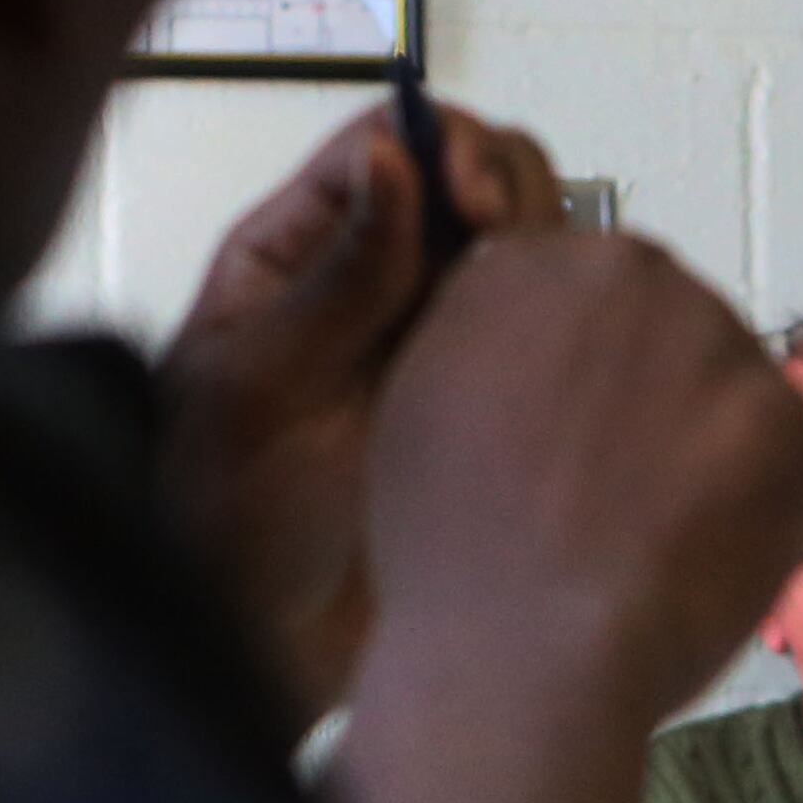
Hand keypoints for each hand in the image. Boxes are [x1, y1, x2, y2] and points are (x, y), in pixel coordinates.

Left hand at [156, 98, 562, 704]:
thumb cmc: (223, 524)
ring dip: (551, 259)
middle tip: (522, 256)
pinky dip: (573, 328)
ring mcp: (436, 341)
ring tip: (551, 314)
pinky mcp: (486, 404)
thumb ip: (333, 282)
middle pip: (472, 181)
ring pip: (522, 254)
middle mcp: (376, 281)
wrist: (257, 656)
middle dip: (513, 194)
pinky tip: (579, 363)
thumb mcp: (256, 392)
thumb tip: (392, 156)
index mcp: (298, 253)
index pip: (386, 146)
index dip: (447, 149)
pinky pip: (546, 339)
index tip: (479, 205)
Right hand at [332, 233, 802, 802]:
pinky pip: (797, 482)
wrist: (508, 686)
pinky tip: (695, 590)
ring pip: (742, 410)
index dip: (584, 391)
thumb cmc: (442, 591)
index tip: (566, 470)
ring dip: (715, 488)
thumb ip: (483, 360)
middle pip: (675, 335)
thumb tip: (526, 320)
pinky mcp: (785, 432)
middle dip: (656, 431)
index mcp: (515, 272)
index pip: (587, 282)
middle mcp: (622, 280)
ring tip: (635, 575)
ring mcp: (714, 353)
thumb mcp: (416, 432)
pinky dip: (766, 542)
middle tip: (604, 543)